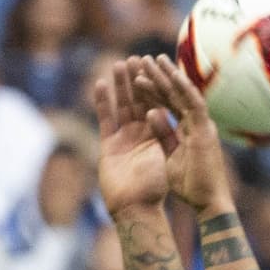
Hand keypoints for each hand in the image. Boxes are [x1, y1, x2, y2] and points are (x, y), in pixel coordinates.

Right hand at [94, 58, 169, 218]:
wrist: (137, 210)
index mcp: (161, 137)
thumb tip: (162, 109)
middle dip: (139, 80)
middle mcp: (142, 135)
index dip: (158, 85)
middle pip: (141, 101)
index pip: (160, 104)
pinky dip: (102, 103)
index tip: (156, 64)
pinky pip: (105, 120)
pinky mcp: (109, 146)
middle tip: (136, 58)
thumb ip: (165, 133)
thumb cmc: (155, 190)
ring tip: (119, 64)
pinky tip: (101, 84)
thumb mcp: (168, 157)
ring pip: (123, 106)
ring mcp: (124, 140)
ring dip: (121, 86)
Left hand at [131, 54, 233, 216]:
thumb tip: (151, 113)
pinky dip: (184, 88)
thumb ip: (163, 134)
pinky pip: (194, 104)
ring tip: (152, 59)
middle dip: (158, 76)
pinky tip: (172, 74)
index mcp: (187, 129)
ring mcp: (201, 125)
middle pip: (174, 94)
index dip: (154, 89)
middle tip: (142, 59)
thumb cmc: (192, 186)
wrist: (208, 202)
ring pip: (183, 94)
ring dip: (168, 76)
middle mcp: (196, 122)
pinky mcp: (205, 131)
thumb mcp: (170, 156)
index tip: (138, 76)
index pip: (168, 103)